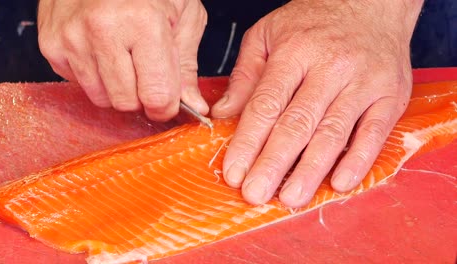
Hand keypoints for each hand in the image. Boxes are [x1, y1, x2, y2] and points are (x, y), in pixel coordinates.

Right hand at [38, 0, 207, 120]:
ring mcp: (71, 38)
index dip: (167, 105)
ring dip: (116, 86)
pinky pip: (79, 84)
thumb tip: (194, 107)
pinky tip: (101, 48)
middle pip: (127, 103)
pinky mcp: (50, 44)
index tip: (168, 97)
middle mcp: (102, 31)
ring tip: (122, 53)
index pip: (157, 97)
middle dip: (141, 94)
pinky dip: (94, 74)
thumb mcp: (185, 17)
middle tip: (145, 68)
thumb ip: (186, 67)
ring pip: (102, 99)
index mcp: (143, 23)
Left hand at [212, 0, 423, 206]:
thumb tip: (223, 115)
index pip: (266, 104)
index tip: (233, 172)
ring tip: (290, 198)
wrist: (372, 4)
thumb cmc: (313, 24)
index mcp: (295, 52)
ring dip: (311, 170)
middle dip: (274, 163)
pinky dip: (358, 160)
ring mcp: (363, 82)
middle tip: (256, 194)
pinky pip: (375, 133)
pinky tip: (339, 184)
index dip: (247, 142)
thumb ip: (245, 76)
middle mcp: (330, 68)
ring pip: (333, 133)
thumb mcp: (268, 35)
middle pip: (297, 124)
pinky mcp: (390, 95)